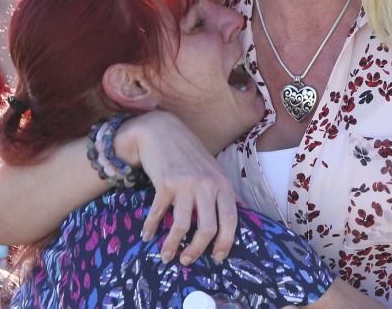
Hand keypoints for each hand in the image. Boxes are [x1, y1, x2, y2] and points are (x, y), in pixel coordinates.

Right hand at [116, 111, 238, 264]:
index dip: (225, 242)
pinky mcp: (164, 183)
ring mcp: (185, 184)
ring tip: (167, 256)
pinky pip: (158, 213)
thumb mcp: (214, 170)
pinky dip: (151, 228)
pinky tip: (147, 236)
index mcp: (222, 184)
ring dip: (172, 246)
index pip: (231, 219)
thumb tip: (244, 212)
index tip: (217, 258)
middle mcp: (206, 184)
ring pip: (182, 226)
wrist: (161, 131)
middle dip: (197, 250)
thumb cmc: (190, 154)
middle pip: (207, 228)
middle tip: (188, 261)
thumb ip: (226, 192)